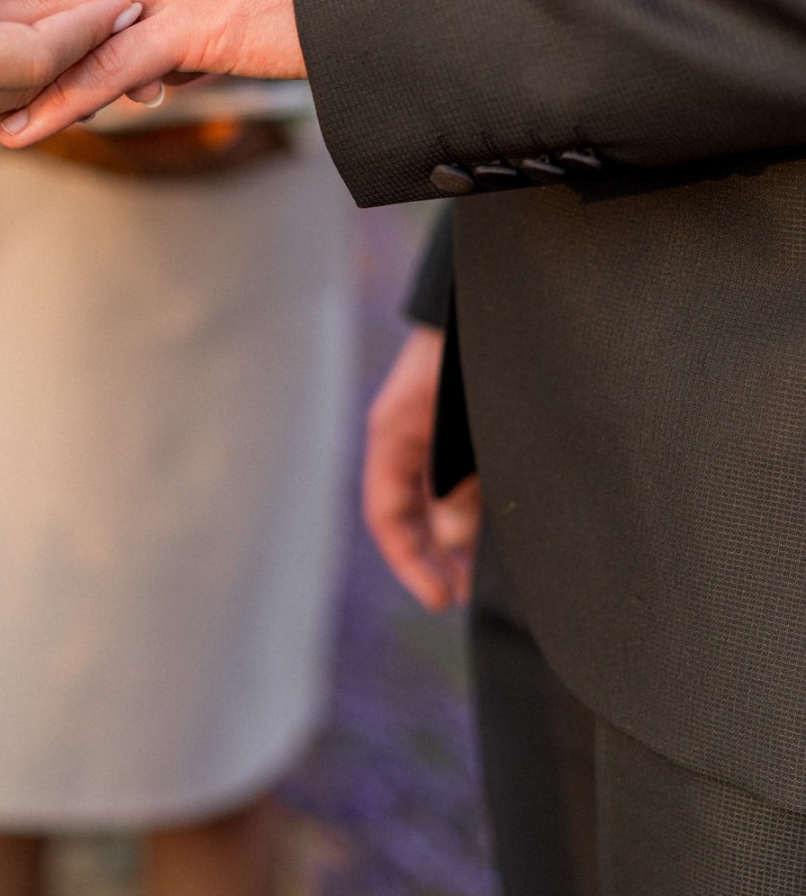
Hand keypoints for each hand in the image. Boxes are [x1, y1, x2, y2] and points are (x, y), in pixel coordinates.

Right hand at [363, 325, 482, 611]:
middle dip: (437, 557)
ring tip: (491, 570)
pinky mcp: (473, 430)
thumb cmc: (461, 346)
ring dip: (465, 535)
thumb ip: (452, 478)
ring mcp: (443, 435)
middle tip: (464, 595)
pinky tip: (507, 528)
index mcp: (393, 436)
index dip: (410, 561)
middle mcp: (414, 441)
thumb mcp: (450, 418)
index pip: (388, 515)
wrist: (484, 297)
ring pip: (448, 499)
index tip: (439, 598)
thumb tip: (455, 535)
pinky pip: (473, 478)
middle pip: (417, 515)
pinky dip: (484, 505)